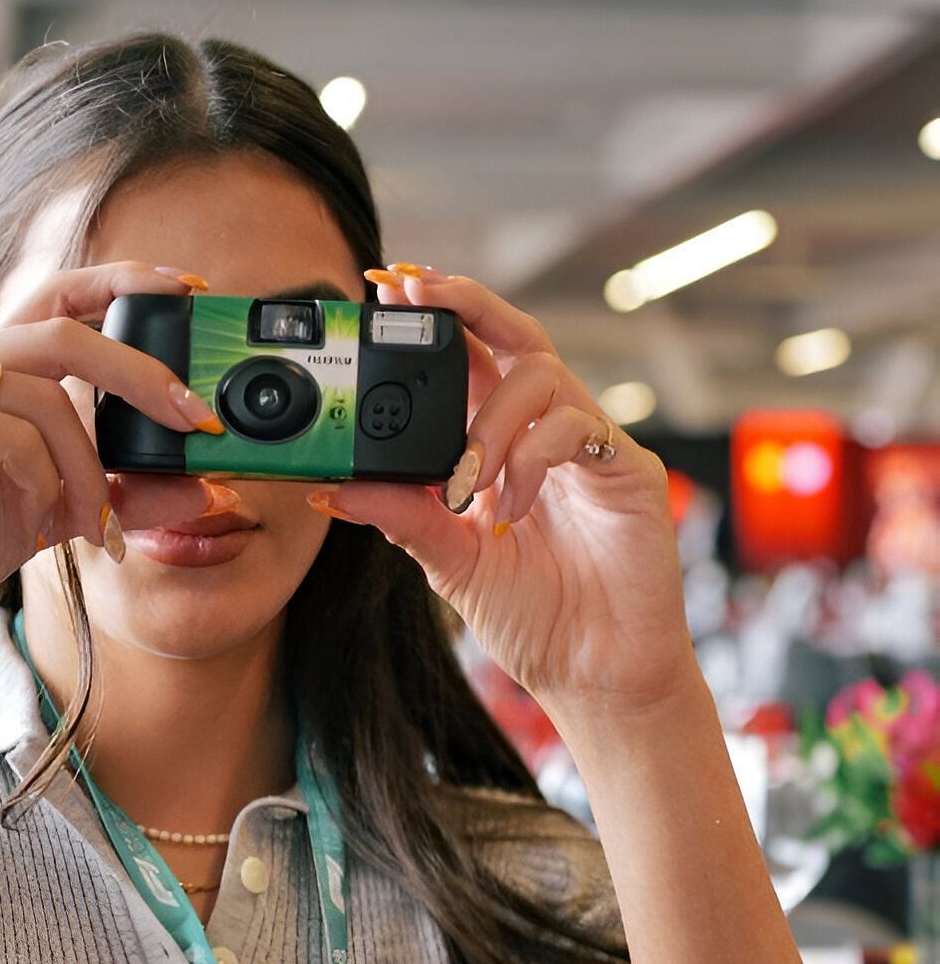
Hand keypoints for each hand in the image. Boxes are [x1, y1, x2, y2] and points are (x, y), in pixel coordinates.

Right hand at [0, 261, 221, 683]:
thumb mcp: (56, 509)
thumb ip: (121, 491)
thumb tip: (204, 488)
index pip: (57, 295)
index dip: (124, 280)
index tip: (187, 289)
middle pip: (66, 333)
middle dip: (142, 375)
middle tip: (194, 420)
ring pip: (46, 398)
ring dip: (89, 470)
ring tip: (94, 524)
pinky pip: (10, 438)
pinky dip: (41, 484)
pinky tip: (36, 523)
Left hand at [309, 268, 694, 727]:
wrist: (595, 675)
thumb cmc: (534, 616)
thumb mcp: (449, 560)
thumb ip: (401, 516)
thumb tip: (331, 487)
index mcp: (503, 443)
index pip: (470, 358)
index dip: (434, 316)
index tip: (385, 288)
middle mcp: (548, 432)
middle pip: (514, 334)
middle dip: (464, 301)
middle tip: (412, 290)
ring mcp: (592, 448)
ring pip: (541, 375)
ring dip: (490, 419)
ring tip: (466, 479)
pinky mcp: (630, 471)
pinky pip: (580, 427)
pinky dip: (532, 456)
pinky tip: (512, 503)